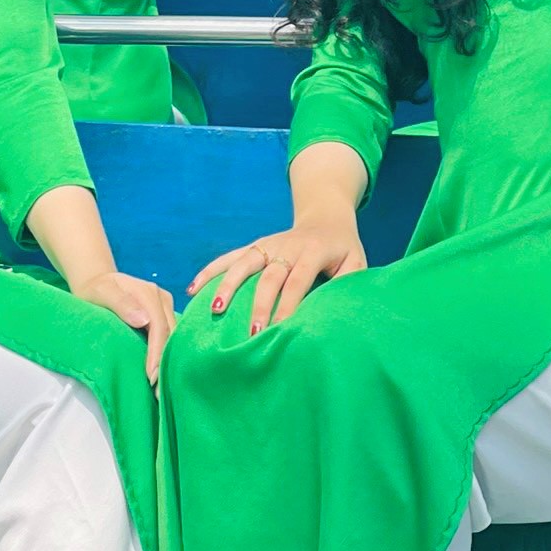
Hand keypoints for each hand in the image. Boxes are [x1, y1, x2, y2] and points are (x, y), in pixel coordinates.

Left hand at [75, 268, 176, 383]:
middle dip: (165, 362)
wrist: (96, 280)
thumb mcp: (102, 293)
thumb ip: (122, 304)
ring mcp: (164, 305)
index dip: (157, 353)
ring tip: (161, 387)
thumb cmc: (95, 289)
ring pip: (173, 335)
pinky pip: (169, 334)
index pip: (159, 327)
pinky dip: (166, 353)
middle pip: (170, 333)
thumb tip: (144, 320)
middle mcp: (161, 298)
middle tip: (158, 392)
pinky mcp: (162, 313)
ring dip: (168, 360)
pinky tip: (162, 370)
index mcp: (149, 293)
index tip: (150, 377)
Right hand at [189, 217, 367, 333]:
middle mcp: (288, 246)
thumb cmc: (343, 249)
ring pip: (244, 262)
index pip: (297, 282)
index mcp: (313, 251)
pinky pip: (231, 256)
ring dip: (228, 284)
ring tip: (214, 309)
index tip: (278, 332)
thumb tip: (335, 312)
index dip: (287, 306)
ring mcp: (269, 244)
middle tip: (250, 333)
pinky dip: (211, 270)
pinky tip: (193, 288)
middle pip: (269, 276)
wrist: (327, 216)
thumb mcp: (356, 263)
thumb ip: (349, 283)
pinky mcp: (256, 246)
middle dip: (259, 305)